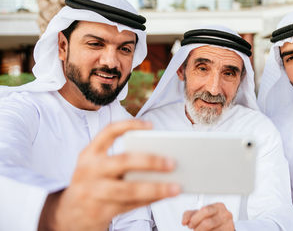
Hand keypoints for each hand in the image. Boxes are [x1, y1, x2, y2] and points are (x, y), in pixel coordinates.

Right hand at [38, 119, 180, 230]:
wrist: (68, 214)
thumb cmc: (93, 183)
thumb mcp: (98, 167)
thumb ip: (121, 160)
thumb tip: (159, 157)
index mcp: (89, 154)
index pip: (108, 132)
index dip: (130, 126)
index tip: (151, 126)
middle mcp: (89, 171)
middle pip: (123, 161)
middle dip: (150, 161)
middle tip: (172, 162)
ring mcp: (94, 192)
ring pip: (129, 189)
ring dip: (156, 188)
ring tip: (176, 187)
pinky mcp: (100, 212)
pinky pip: (130, 205)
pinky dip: (150, 200)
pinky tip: (164, 196)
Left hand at [182, 203, 234, 230]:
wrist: (223, 227)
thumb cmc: (210, 219)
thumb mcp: (200, 214)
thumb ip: (190, 215)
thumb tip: (184, 221)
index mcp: (218, 206)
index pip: (205, 210)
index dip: (195, 218)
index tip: (189, 224)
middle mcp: (226, 214)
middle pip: (208, 222)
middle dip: (198, 227)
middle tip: (194, 229)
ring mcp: (228, 224)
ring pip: (211, 230)